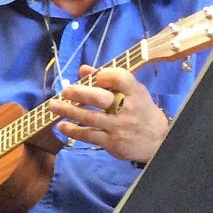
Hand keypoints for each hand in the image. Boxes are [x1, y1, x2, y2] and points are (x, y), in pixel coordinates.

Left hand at [47, 65, 169, 163]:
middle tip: (65, 90)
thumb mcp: (132, 93)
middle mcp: (127, 110)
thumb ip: (109, 80)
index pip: (121, 78)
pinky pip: (89, 135)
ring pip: (90, 118)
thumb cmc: (140, 111)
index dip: (105, 75)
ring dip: (68, 111)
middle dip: (80, 93)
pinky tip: (61, 125)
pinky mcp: (112, 143)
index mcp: (136, 93)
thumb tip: (83, 69)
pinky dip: (73, 130)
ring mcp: (119, 127)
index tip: (94, 77)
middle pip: (101, 98)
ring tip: (53, 105)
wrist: (159, 142)